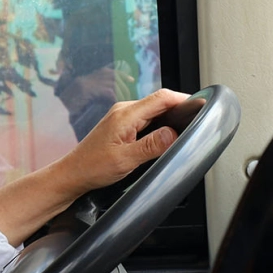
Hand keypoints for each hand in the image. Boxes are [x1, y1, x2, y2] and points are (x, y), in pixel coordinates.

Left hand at [0, 89, 190, 245]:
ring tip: (184, 127)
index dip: (184, 99)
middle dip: (179, 108)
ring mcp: (122, 117)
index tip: (200, 106)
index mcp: (126, 115)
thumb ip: (151, 146)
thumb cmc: (93, 167)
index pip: (162, 98)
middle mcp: (124, 111)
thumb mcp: (126, 160)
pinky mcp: (121, 125)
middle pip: (159, 101)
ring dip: (169, 117)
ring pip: (153, 110)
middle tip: (197, 120)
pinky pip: (146, 118)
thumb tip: (173, 133)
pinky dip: (158, 124)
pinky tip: (164, 136)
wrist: (72, 174)